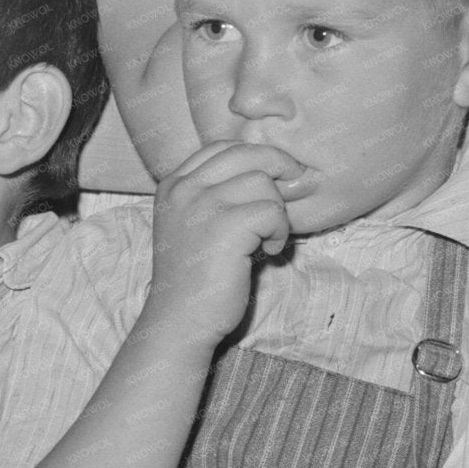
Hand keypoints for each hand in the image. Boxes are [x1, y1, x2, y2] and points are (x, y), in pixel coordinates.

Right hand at [143, 141, 306, 344]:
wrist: (181, 320)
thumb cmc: (195, 278)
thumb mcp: (196, 225)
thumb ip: (220, 195)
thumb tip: (281, 171)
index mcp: (173, 185)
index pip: (223, 147)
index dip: (257, 157)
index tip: (276, 179)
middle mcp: (184, 189)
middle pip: (247, 154)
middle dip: (280, 169)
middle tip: (295, 191)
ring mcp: (202, 205)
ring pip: (262, 182)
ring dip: (276, 211)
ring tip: (266, 239)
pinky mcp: (226, 226)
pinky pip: (272, 211)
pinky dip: (278, 232)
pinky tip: (267, 253)